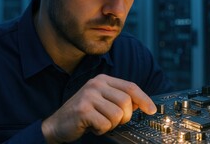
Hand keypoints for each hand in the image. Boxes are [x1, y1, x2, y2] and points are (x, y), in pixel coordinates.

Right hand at [41, 74, 156, 142]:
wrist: (57, 124)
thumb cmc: (84, 113)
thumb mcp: (102, 101)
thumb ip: (120, 99)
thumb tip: (142, 104)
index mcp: (103, 79)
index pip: (130, 87)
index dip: (144, 98)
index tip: (152, 109)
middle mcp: (96, 84)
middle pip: (126, 101)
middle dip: (125, 116)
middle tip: (114, 121)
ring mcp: (89, 95)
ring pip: (117, 114)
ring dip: (111, 124)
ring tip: (100, 122)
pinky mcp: (83, 109)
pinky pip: (105, 124)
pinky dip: (101, 130)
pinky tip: (92, 126)